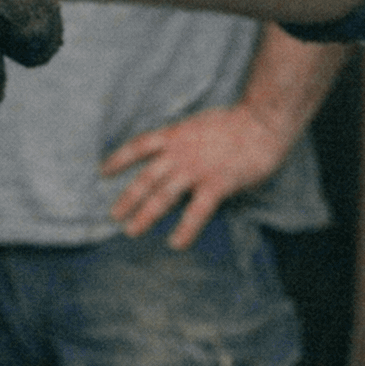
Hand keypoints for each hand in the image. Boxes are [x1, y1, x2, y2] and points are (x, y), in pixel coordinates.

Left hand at [101, 105, 291, 249]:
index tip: (103, 172)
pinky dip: (185, 229)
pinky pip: (196, 212)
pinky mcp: (216, 184)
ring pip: (163, 196)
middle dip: (128, 197)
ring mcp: (196, 169)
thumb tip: (172, 163)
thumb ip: (183, 143)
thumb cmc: (235, 124)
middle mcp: (179, 152)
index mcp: (174, 134)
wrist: (261, 122)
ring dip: (145, 215)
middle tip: (113, 215)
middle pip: (145, 177)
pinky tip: (175, 243)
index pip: (139, 146)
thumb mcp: (198, 126)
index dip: (119, 159)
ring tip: (131, 231)